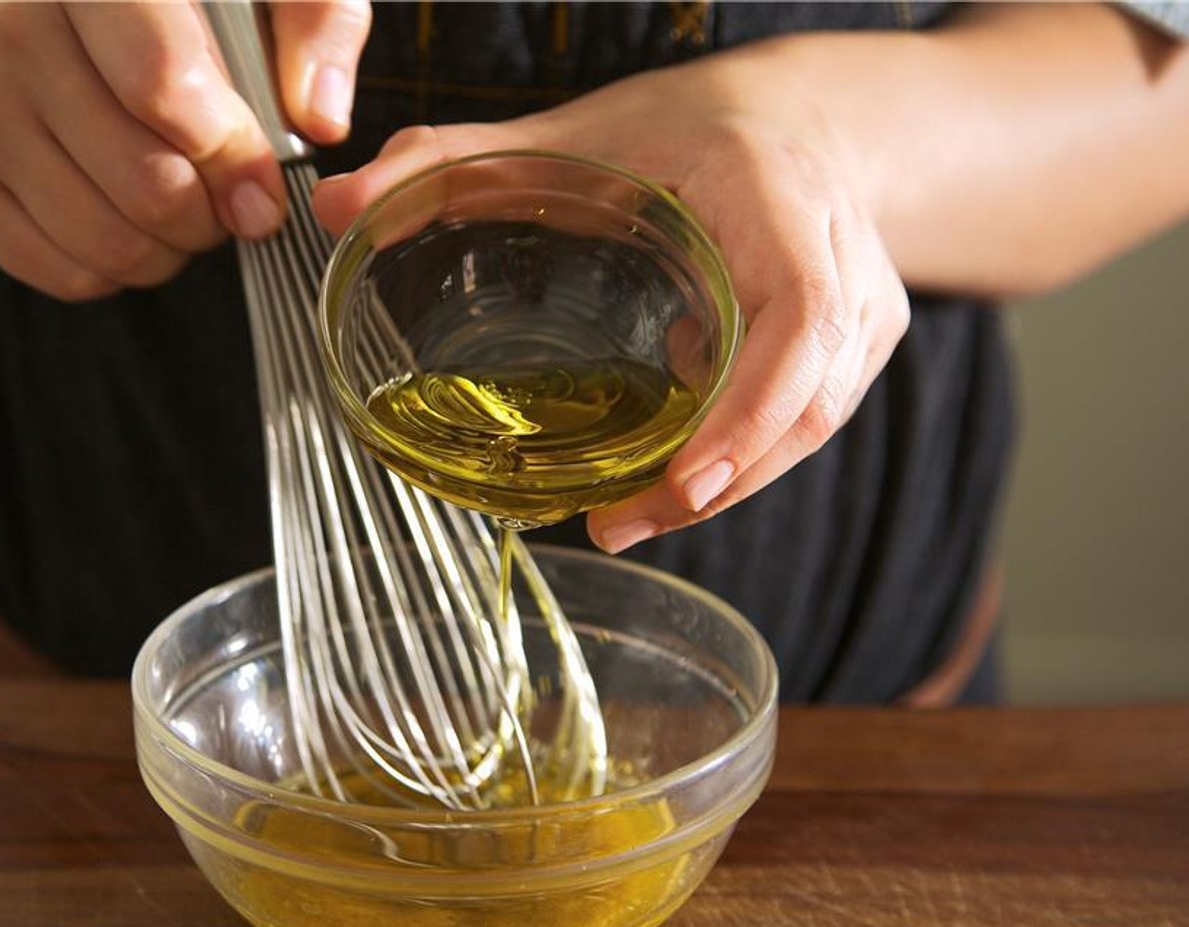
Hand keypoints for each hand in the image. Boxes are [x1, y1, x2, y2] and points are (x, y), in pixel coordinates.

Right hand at [0, 0, 369, 300]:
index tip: (262, 190)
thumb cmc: (185, 25)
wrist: (58, 41)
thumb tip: (320, 115)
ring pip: (112, 242)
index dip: (230, 157)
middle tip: (222, 200)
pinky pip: (68, 274)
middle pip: (148, 184)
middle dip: (210, 216)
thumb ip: (315, 27)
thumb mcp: (266, 1)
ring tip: (176, 208)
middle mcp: (18, 27)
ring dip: (170, 249)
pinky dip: (117, 271)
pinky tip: (124, 222)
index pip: (164, 83)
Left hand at [314, 49, 909, 552]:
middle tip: (618, 525)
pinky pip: (810, 422)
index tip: (683, 480)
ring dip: (726, 484)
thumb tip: (341, 206)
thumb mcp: (575, 131)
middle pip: (808, 400)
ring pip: (812, 426)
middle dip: (719, 479)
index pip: (801, 316)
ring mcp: (869, 305)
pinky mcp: (865, 344)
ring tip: (632, 516)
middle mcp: (843, 253)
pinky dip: (744, 458)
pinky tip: (679, 470)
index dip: (751, 411)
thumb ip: (456, 163)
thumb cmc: (686, 128)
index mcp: (778, 195)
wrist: (801, 118)